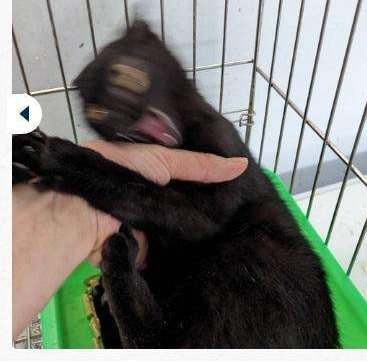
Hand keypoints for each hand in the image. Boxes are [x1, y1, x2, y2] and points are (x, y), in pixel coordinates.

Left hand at [80, 141, 247, 266]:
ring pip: (174, 228)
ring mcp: (140, 222)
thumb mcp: (164, 160)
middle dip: (200, 207)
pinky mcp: (138, 248)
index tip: (232, 184)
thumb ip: (201, 165)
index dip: (205, 180)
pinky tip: (198, 246)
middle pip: (181, 204)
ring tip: (223, 229)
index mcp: (146, 170)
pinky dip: (173, 248)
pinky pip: (163, 250)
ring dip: (188, 229)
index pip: (183, 175)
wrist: (80, 212)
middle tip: (234, 210)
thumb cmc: (117, 173)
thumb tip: (243, 165)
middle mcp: (143, 195)